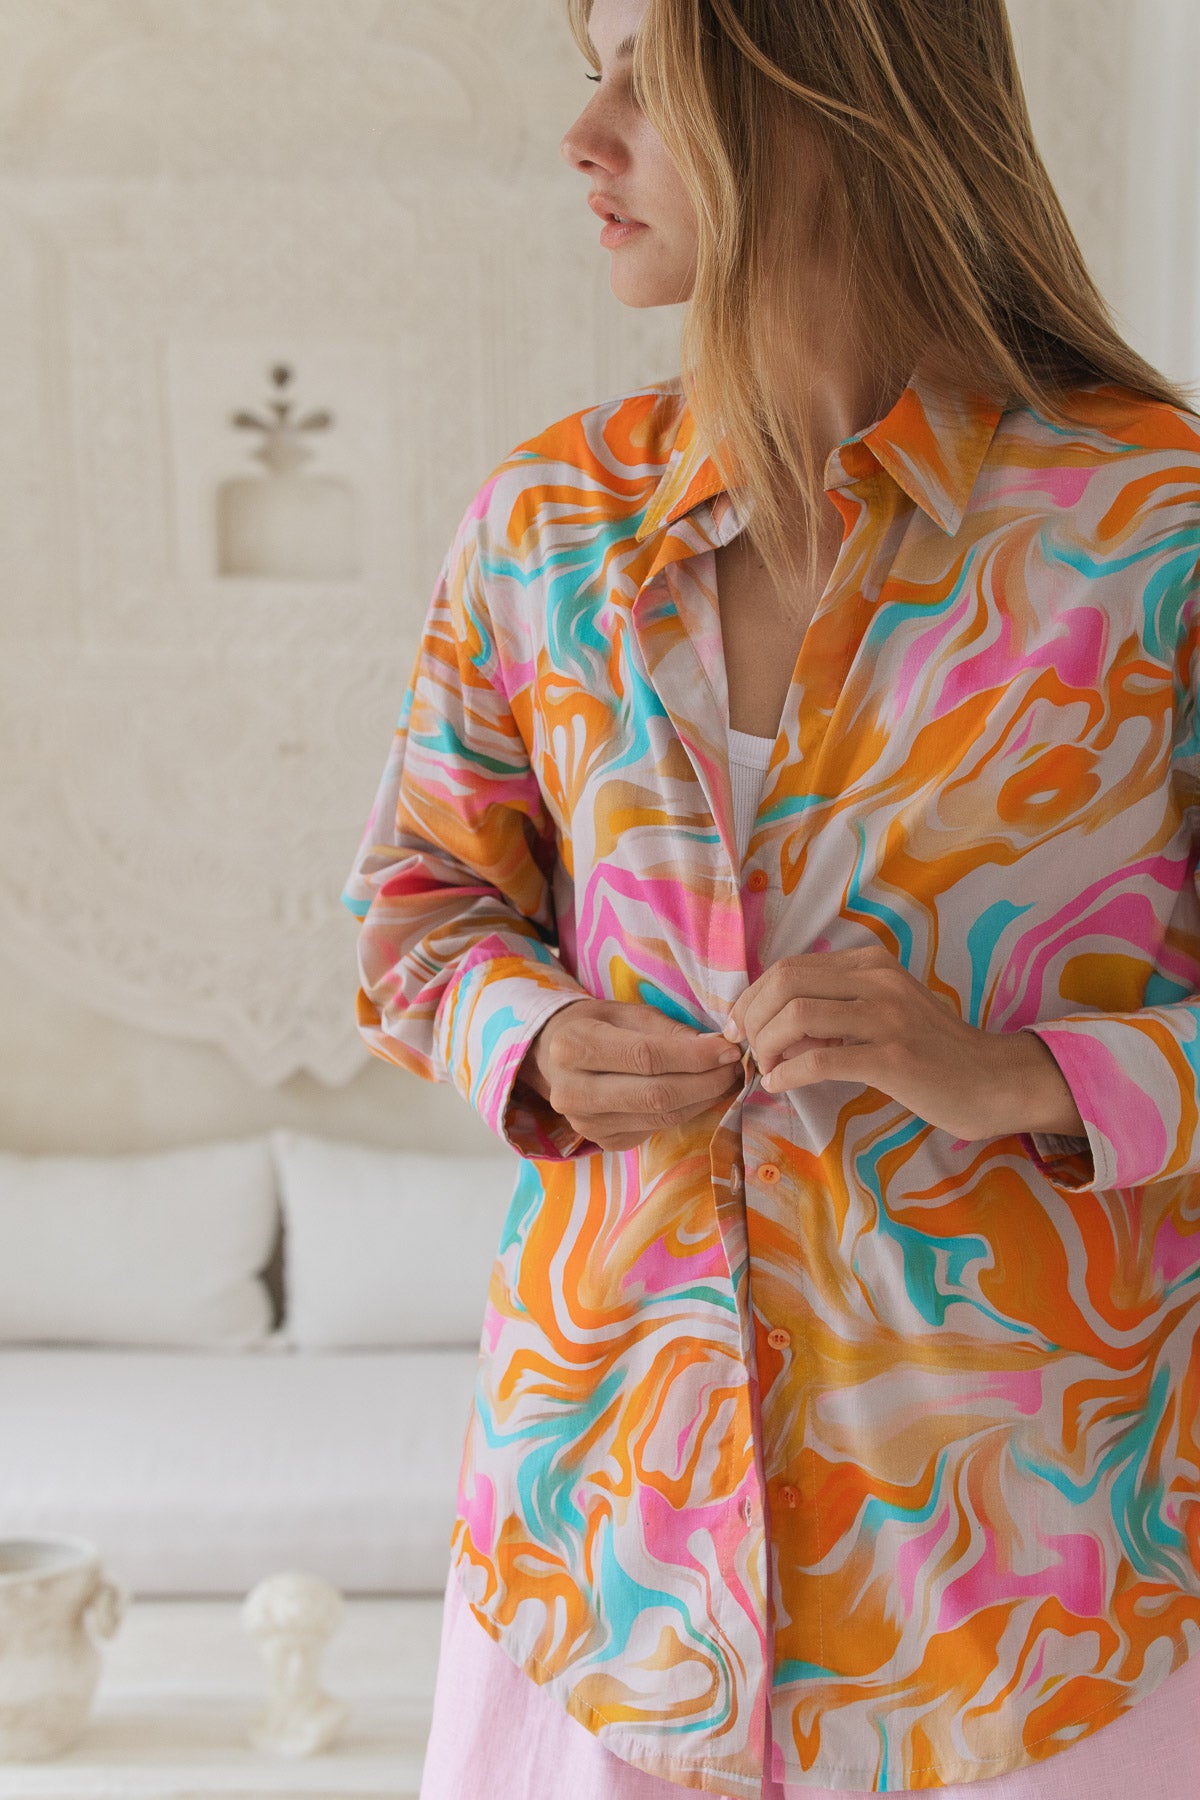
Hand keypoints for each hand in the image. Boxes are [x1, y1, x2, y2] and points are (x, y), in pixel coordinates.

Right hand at [516, 999, 746, 1151]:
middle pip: (656, 1095)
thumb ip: (666, 1029)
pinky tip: (701, 1096)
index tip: (728, 1050)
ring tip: (725, 1080)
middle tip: (735, 1068)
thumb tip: (714, 1047)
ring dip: (703, 1100)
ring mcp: (586, 1123)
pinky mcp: (603, 1141)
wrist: (552, 1059)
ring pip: (660, 1118)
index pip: (645, 1056)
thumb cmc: (595, 1026)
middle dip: (706, 1082)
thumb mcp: (624, 1012)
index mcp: (574, 1045)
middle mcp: (573, 1091)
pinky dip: (687, 1113)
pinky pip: (656, 1130)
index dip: (694, 1056)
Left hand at [723, 946, 1085, 1142]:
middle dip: (751, 1018)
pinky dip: (788, 1073)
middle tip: (744, 1049)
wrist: (992, 1079)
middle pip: (786, 983)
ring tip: (764, 1068)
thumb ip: (836, 1005)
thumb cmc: (931, 1050)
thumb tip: (771, 1021)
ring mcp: (888, 1017)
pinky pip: (822, 1060)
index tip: (738, 1026)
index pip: (790, 966)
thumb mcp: (882, 1010)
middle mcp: (878, 981)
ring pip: (798, 1016)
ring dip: (767, 1045)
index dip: (753, 996)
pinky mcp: (894, 1059)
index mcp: (871, 964)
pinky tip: (779, 1085)